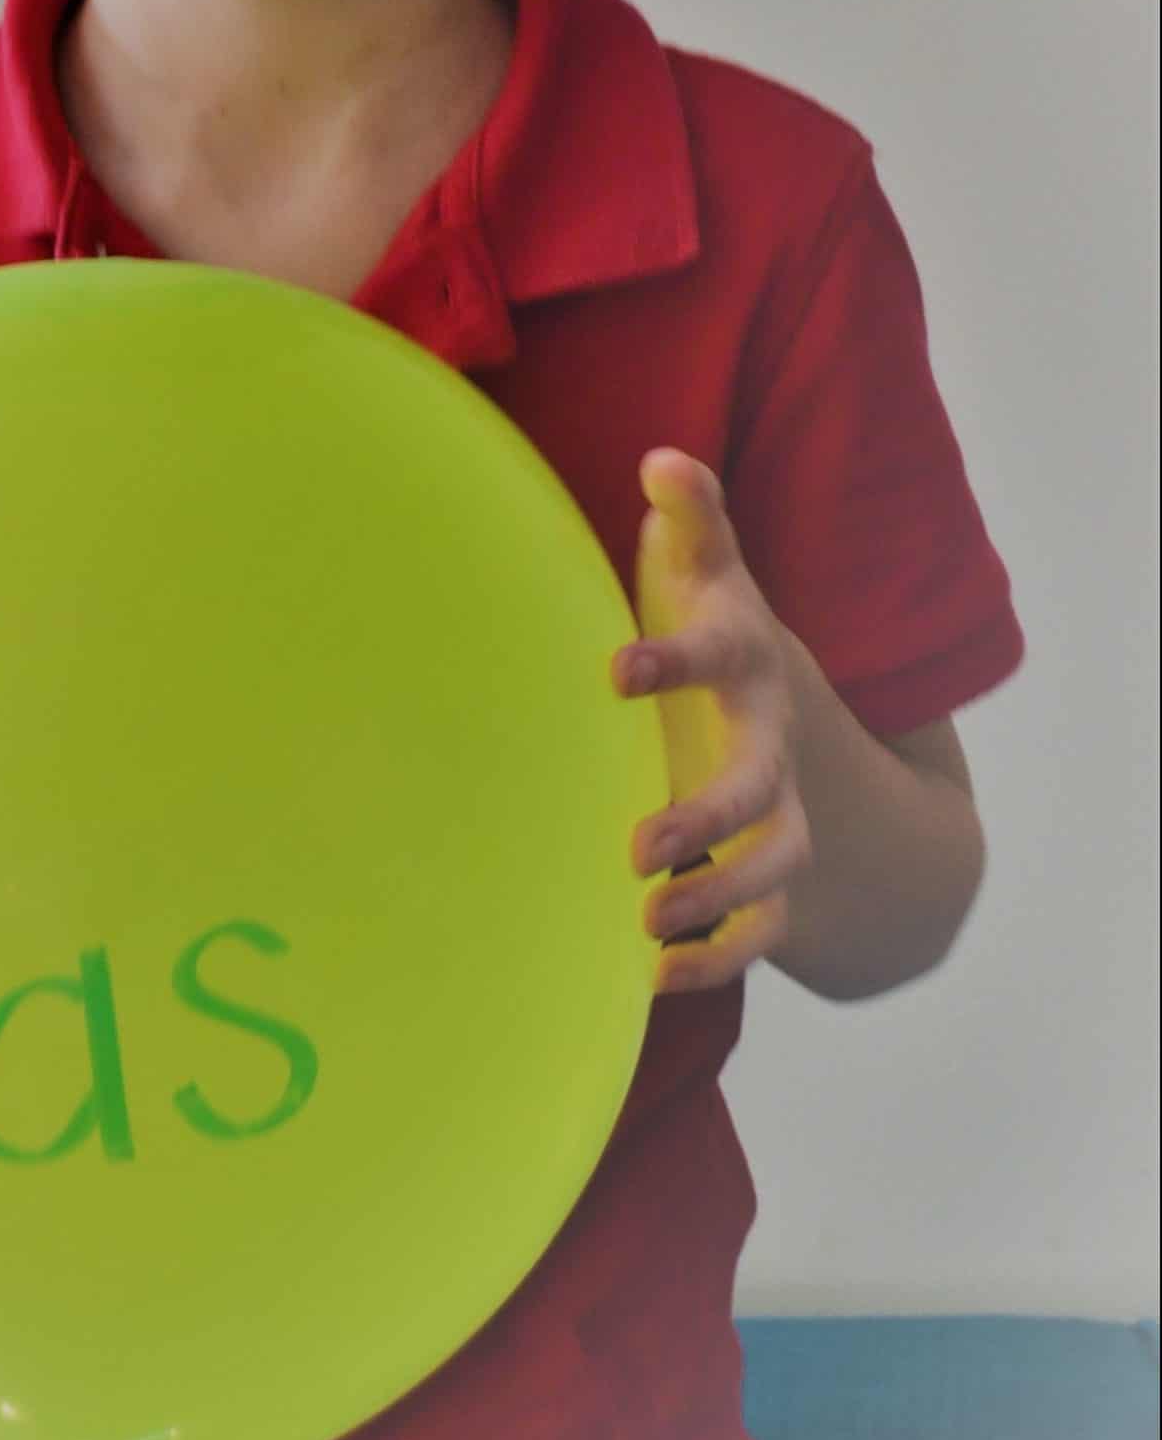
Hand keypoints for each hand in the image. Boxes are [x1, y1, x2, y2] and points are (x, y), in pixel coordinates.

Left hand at [611, 449, 811, 993]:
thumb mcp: (718, 581)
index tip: (614, 670)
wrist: (826, 744)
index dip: (673, 658)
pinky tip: (648, 982)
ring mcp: (782, 823)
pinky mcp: (771, 885)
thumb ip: (693, 524)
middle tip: (640, 846)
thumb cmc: (733, 646)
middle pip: (760, 792)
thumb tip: (662, 457)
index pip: (721, 656)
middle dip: (708, 819)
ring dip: (715, 903)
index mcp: (752, 670)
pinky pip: (756, 936)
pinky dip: (712, 964)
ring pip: (769, 872)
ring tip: (646, 923)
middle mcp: (775, 751)